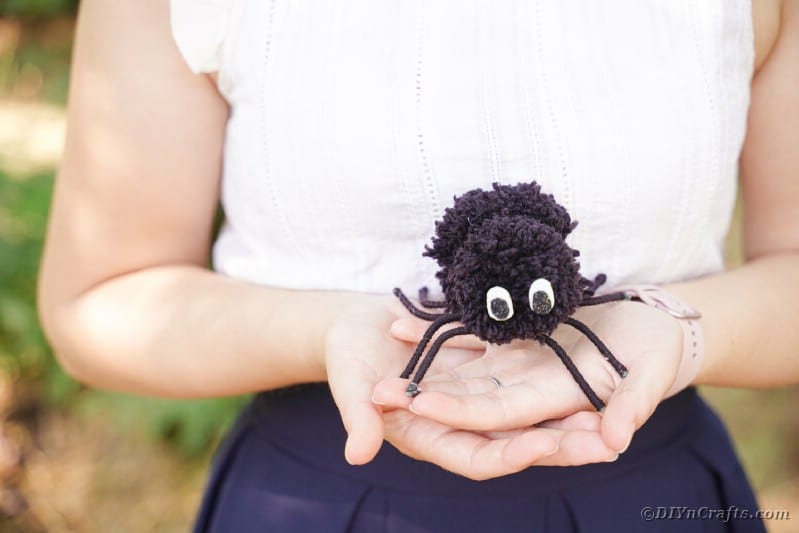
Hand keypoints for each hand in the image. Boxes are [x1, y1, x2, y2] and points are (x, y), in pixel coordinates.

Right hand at [324, 296, 581, 476]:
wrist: (356, 323)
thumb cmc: (346, 354)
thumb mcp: (349, 382)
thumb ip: (358, 415)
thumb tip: (358, 454)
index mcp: (429, 437)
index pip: (476, 456)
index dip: (509, 453)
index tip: (545, 443)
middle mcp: (460, 425)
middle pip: (514, 442)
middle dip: (558, 445)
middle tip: (606, 444)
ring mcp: (476, 398)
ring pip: (527, 414)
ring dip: (566, 417)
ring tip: (611, 415)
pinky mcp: (486, 372)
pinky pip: (524, 379)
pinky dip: (552, 379)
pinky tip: (588, 371)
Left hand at [373, 299, 684, 459]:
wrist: (655, 330)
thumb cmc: (659, 355)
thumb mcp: (652, 376)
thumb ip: (632, 405)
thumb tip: (616, 441)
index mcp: (554, 400)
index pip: (497, 415)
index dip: (460, 412)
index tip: (420, 407)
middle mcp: (526, 386)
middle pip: (467, 395)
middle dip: (423, 395)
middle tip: (376, 392)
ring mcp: (516, 362)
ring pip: (460, 367)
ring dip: (422, 363)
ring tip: (378, 350)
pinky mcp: (515, 337)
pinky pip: (469, 334)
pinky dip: (438, 329)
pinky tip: (402, 320)